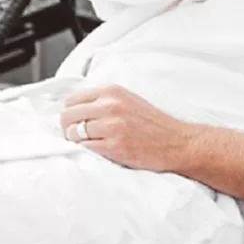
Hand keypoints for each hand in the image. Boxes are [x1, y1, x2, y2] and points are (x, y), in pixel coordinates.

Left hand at [60, 85, 197, 172]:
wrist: (176, 143)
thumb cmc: (153, 124)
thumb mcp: (129, 100)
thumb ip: (104, 101)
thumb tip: (75, 109)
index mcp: (113, 92)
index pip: (72, 100)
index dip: (71, 114)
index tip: (77, 122)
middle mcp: (110, 105)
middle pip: (67, 116)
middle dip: (69, 128)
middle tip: (79, 136)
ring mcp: (112, 126)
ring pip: (72, 133)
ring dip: (77, 141)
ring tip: (91, 144)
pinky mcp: (113, 146)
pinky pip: (84, 148)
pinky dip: (87, 152)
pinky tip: (99, 152)